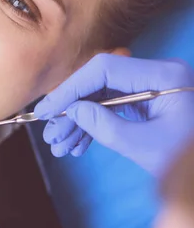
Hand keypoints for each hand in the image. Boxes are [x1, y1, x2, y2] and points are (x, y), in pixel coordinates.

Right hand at [34, 54, 193, 175]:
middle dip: (71, 109)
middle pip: (99, 82)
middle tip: (51, 134)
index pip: (104, 69)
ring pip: (102, 95)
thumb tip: (73, 111)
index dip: (70, 88)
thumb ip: (104, 126)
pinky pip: (114, 106)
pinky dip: (94, 124)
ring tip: (60, 146)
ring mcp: (152, 85)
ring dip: (79, 121)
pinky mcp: (148, 99)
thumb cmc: (188, 159)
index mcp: (163, 76)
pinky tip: (78, 144)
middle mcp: (156, 73)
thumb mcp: (145, 147)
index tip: (48, 110)